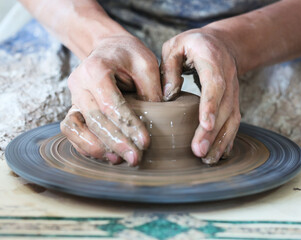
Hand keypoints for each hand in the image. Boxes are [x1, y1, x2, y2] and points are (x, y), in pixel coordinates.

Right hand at [60, 34, 161, 165]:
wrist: (108, 49)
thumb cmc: (128, 55)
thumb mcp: (146, 63)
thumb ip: (152, 88)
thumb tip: (160, 118)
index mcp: (96, 69)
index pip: (111, 103)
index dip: (128, 125)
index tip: (145, 142)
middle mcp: (79, 84)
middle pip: (94, 119)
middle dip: (115, 142)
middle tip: (135, 159)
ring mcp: (74, 97)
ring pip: (76, 128)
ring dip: (97, 147)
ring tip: (118, 160)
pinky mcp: (75, 108)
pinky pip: (71, 130)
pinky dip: (85, 145)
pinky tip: (106, 154)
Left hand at [161, 27, 240, 163]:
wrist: (222, 44)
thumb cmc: (194, 45)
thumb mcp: (175, 46)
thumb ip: (169, 68)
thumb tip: (168, 96)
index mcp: (212, 60)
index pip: (215, 84)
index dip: (211, 105)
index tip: (205, 124)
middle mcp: (228, 76)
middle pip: (224, 107)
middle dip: (212, 131)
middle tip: (199, 152)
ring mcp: (234, 90)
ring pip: (232, 117)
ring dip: (221, 140)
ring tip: (208, 160)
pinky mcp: (233, 101)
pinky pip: (233, 121)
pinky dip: (227, 138)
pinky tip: (219, 154)